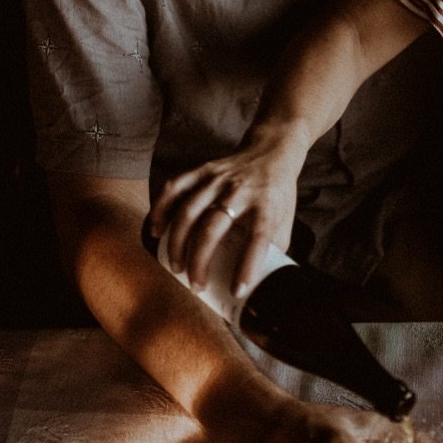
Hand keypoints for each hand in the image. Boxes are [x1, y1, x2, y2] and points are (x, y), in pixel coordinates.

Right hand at [147, 132, 306, 293]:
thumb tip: (263, 286)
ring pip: (189, 211)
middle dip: (200, 261)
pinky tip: (156, 231)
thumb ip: (274, 251)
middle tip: (196, 285)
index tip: (237, 291)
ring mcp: (218, 178)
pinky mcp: (202, 170)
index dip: (247, 266)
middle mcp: (241, 191)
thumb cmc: (277, 195)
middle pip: (213, 228)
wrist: (271, 151)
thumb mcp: (285, 221)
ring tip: (176, 268)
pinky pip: (175, 188)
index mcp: (267, 206)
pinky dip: (161, 209)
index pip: (258, 239)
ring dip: (178, 243)